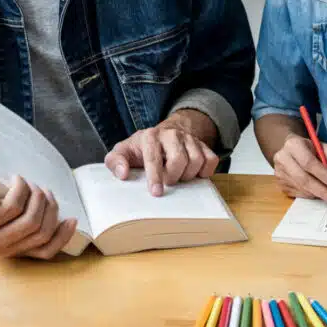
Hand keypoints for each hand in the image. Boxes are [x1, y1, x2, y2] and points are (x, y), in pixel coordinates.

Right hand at [0, 176, 77, 259]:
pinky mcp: (22, 253)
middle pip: (30, 222)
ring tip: (45, 194)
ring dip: (51, 210)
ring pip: (42, 234)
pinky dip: (63, 236)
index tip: (16, 178)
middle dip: (39, 198)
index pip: (10, 208)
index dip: (20, 190)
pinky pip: (47, 251)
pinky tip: (70, 220)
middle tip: (34, 185)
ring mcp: (9, 251)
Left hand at [105, 112, 219, 196]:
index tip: (156, 192)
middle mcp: (171, 134)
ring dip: (188, 176)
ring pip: (197, 161)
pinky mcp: (203, 145)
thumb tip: (123, 173)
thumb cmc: (141, 149)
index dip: (155, 177)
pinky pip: (211, 160)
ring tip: (178, 176)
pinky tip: (194, 174)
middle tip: (168, 181)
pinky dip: (205, 172)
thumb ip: (115, 162)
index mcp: (150, 136)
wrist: (163, 135)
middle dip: (173, 176)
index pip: (154, 158)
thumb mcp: (122, 152)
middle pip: (179, 160)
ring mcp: (189, 139)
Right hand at [273, 134, 326, 204]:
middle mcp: (283, 159)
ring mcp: (280, 174)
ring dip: (320, 195)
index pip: (308, 162)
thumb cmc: (312, 150)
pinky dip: (314, 196)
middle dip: (323, 190)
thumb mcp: (326, 149)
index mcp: (293, 145)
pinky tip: (321, 192)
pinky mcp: (281, 185)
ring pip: (303, 189)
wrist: (294, 152)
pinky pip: (300, 195)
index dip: (324, 175)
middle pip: (304, 179)